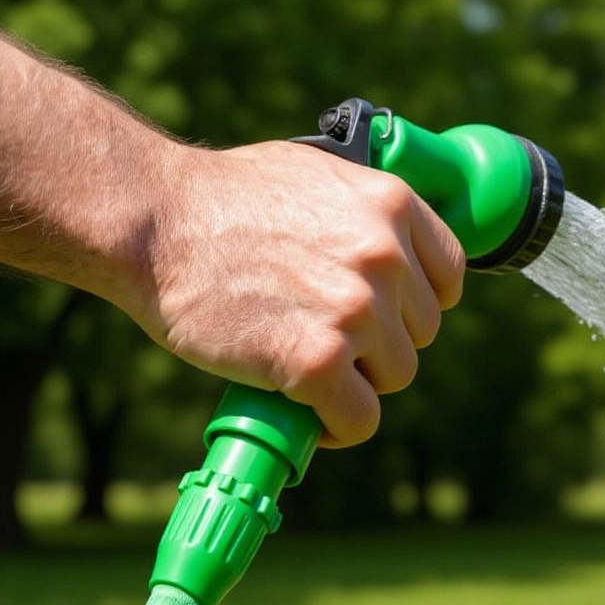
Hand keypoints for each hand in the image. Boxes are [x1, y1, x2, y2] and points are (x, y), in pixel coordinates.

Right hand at [127, 140, 464, 447]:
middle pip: (419, 332)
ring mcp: (355, 311)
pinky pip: (359, 419)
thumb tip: (390, 253)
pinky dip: (336, 427)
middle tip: (325, 340)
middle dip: (378, 343)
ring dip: (356, 383)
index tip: (385, 314)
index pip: (448, 274)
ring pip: (393, 378)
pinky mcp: (319, 362)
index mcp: (392, 205)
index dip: (416, 301)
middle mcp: (386, 256)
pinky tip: (309, 415)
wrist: (156, 221)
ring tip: (307, 372)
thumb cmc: (222, 198)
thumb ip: (362, 214)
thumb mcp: (314, 177)